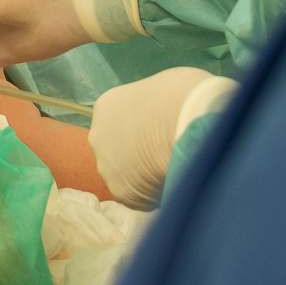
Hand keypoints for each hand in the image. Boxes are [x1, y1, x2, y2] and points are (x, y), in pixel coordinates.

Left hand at [89, 67, 232, 208]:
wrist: (187, 123)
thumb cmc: (183, 96)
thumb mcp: (165, 87)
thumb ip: (153, 105)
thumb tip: (164, 114)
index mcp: (106, 106)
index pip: (119, 122)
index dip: (143, 130)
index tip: (164, 133)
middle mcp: (97, 136)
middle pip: (117, 149)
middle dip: (138, 154)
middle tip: (168, 155)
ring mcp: (105, 165)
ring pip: (124, 175)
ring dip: (143, 177)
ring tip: (174, 172)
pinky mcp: (120, 191)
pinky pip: (138, 197)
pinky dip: (154, 196)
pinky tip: (174, 187)